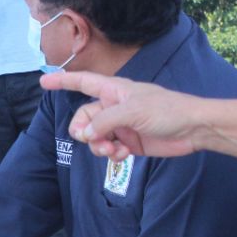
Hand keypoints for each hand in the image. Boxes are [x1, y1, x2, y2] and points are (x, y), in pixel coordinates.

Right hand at [39, 72, 202, 161]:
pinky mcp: (127, 142)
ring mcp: (120, 125)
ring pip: (94, 137)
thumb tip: (84, 134)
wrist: (193, 129)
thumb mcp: (132, 111)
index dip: (62, 81)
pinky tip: (124, 154)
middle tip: (91, 139)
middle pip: (83, 118)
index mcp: (113, 91)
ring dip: (99, 146)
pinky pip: (108, 149)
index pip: (82, 82)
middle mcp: (113, 107)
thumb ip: (104, 122)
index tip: (43, 82)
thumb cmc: (166, 110)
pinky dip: (111, 154)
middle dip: (84, 131)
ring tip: (113, 151)